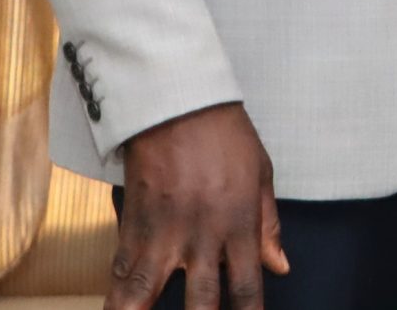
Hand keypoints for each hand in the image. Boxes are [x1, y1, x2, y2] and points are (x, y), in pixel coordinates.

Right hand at [108, 102, 285, 309]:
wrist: (178, 106)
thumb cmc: (226, 137)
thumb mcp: (262, 176)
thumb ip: (268, 227)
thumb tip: (280, 266)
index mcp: (238, 224)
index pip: (246, 286)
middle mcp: (201, 236)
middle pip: (201, 301)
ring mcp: (162, 234)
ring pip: (146, 294)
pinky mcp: (131, 225)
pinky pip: (121, 271)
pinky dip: (116, 296)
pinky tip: (117, 307)